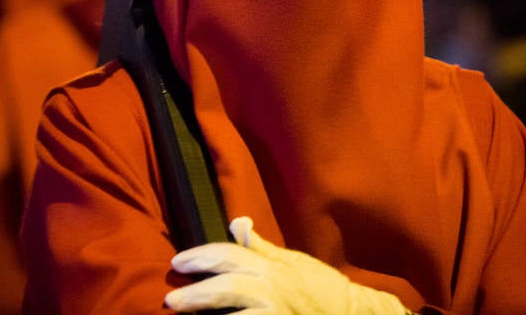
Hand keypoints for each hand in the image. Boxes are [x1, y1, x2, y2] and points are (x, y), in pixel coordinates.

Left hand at [165, 216, 410, 313]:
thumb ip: (259, 246)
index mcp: (271, 267)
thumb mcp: (291, 261)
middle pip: (228, 288)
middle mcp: (271, 289)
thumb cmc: (320, 287)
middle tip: (171, 299)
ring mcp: (276, 314)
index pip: (230, 255)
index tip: (178, 261)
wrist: (353, 314)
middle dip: (198, 293)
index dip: (202, 256)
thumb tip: (237, 221)